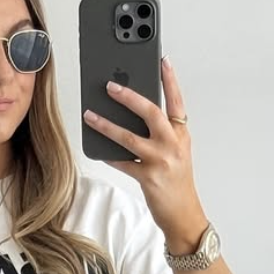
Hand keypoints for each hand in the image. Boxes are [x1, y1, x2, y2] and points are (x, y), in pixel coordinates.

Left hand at [83, 56, 204, 240]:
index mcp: (181, 133)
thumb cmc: (177, 182)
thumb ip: (161, 133)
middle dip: (128, 96)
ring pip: (128, 137)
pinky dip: (108, 154)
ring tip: (90, 115)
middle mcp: (172, 143)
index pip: (176, 100)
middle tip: (109, 85)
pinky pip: (122, 162)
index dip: (169, 79)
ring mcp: (160, 160)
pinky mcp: (147, 177)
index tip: (162, 60)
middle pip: (150, 111)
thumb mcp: (176, 152)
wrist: (184, 214)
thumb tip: (133, 114)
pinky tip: (97, 147)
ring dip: (106, 125)